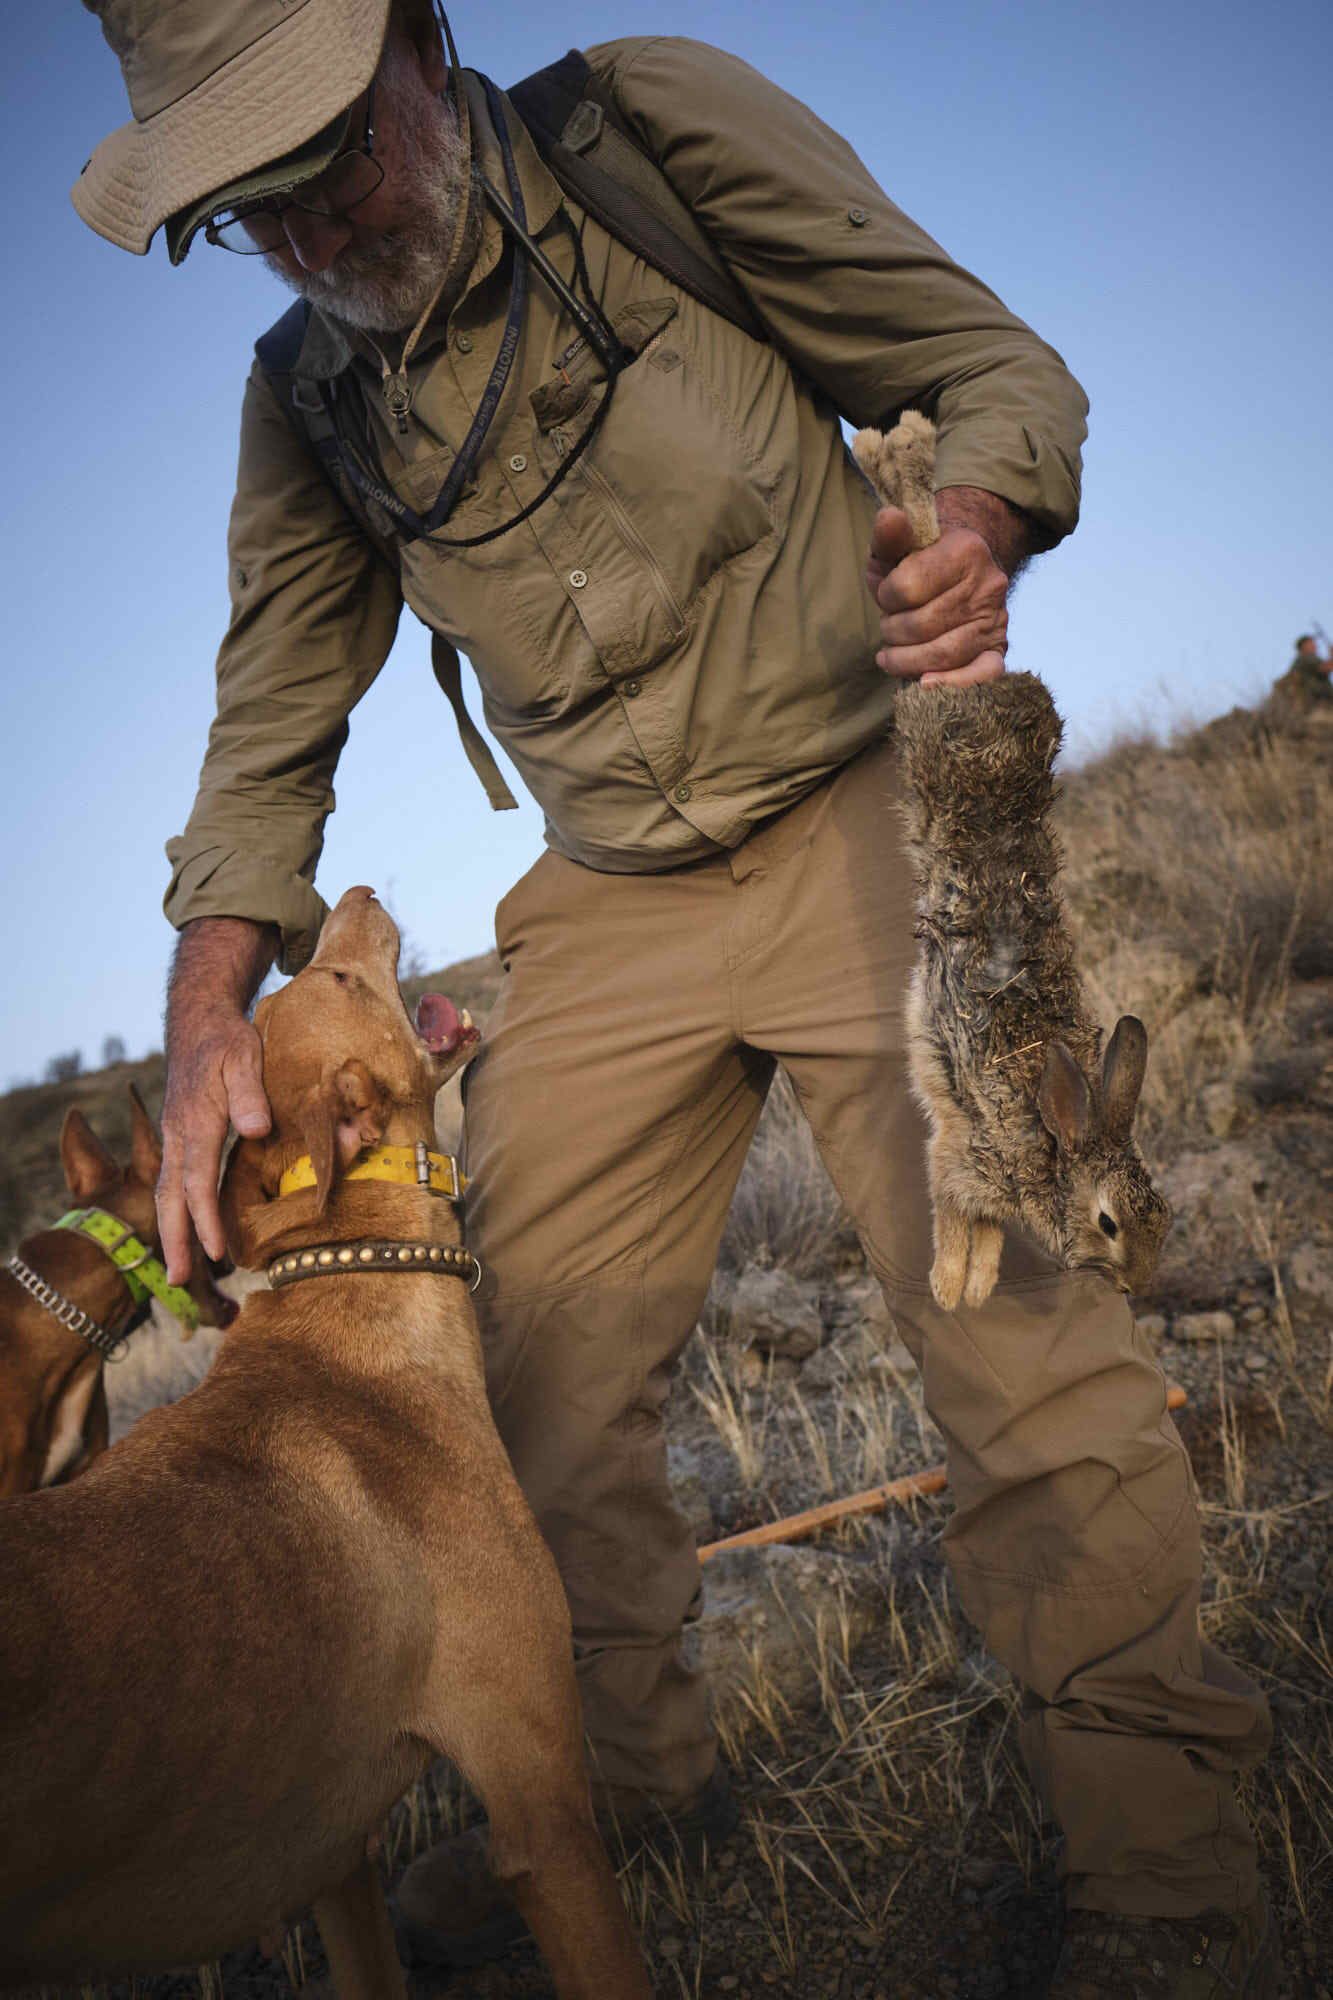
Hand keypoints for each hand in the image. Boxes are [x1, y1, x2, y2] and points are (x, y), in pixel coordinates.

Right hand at [158, 917, 276, 1281]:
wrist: (198, 1021)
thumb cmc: (227, 1039)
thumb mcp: (245, 1055)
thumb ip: (250, 1093)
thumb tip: (256, 1130)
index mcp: (195, 1121)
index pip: (196, 1179)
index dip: (204, 1217)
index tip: (214, 1250)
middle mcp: (177, 1135)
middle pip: (169, 1196)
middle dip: (173, 1239)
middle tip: (178, 1281)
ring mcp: (174, 1138)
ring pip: (166, 1193)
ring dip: (171, 1232)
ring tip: (180, 1272)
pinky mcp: (178, 1138)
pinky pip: (173, 1183)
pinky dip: (177, 1212)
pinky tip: (185, 1234)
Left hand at [866, 508, 1009, 688]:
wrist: (961, 573)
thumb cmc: (920, 563)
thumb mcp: (900, 546)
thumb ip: (890, 535)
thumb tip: (889, 519)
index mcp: (966, 550)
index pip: (907, 587)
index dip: (886, 597)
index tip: (886, 595)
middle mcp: (989, 583)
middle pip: (922, 625)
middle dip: (892, 631)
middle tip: (888, 628)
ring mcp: (997, 618)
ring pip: (944, 653)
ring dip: (906, 661)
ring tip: (891, 656)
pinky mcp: (998, 647)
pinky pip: (984, 673)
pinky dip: (953, 683)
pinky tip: (926, 683)